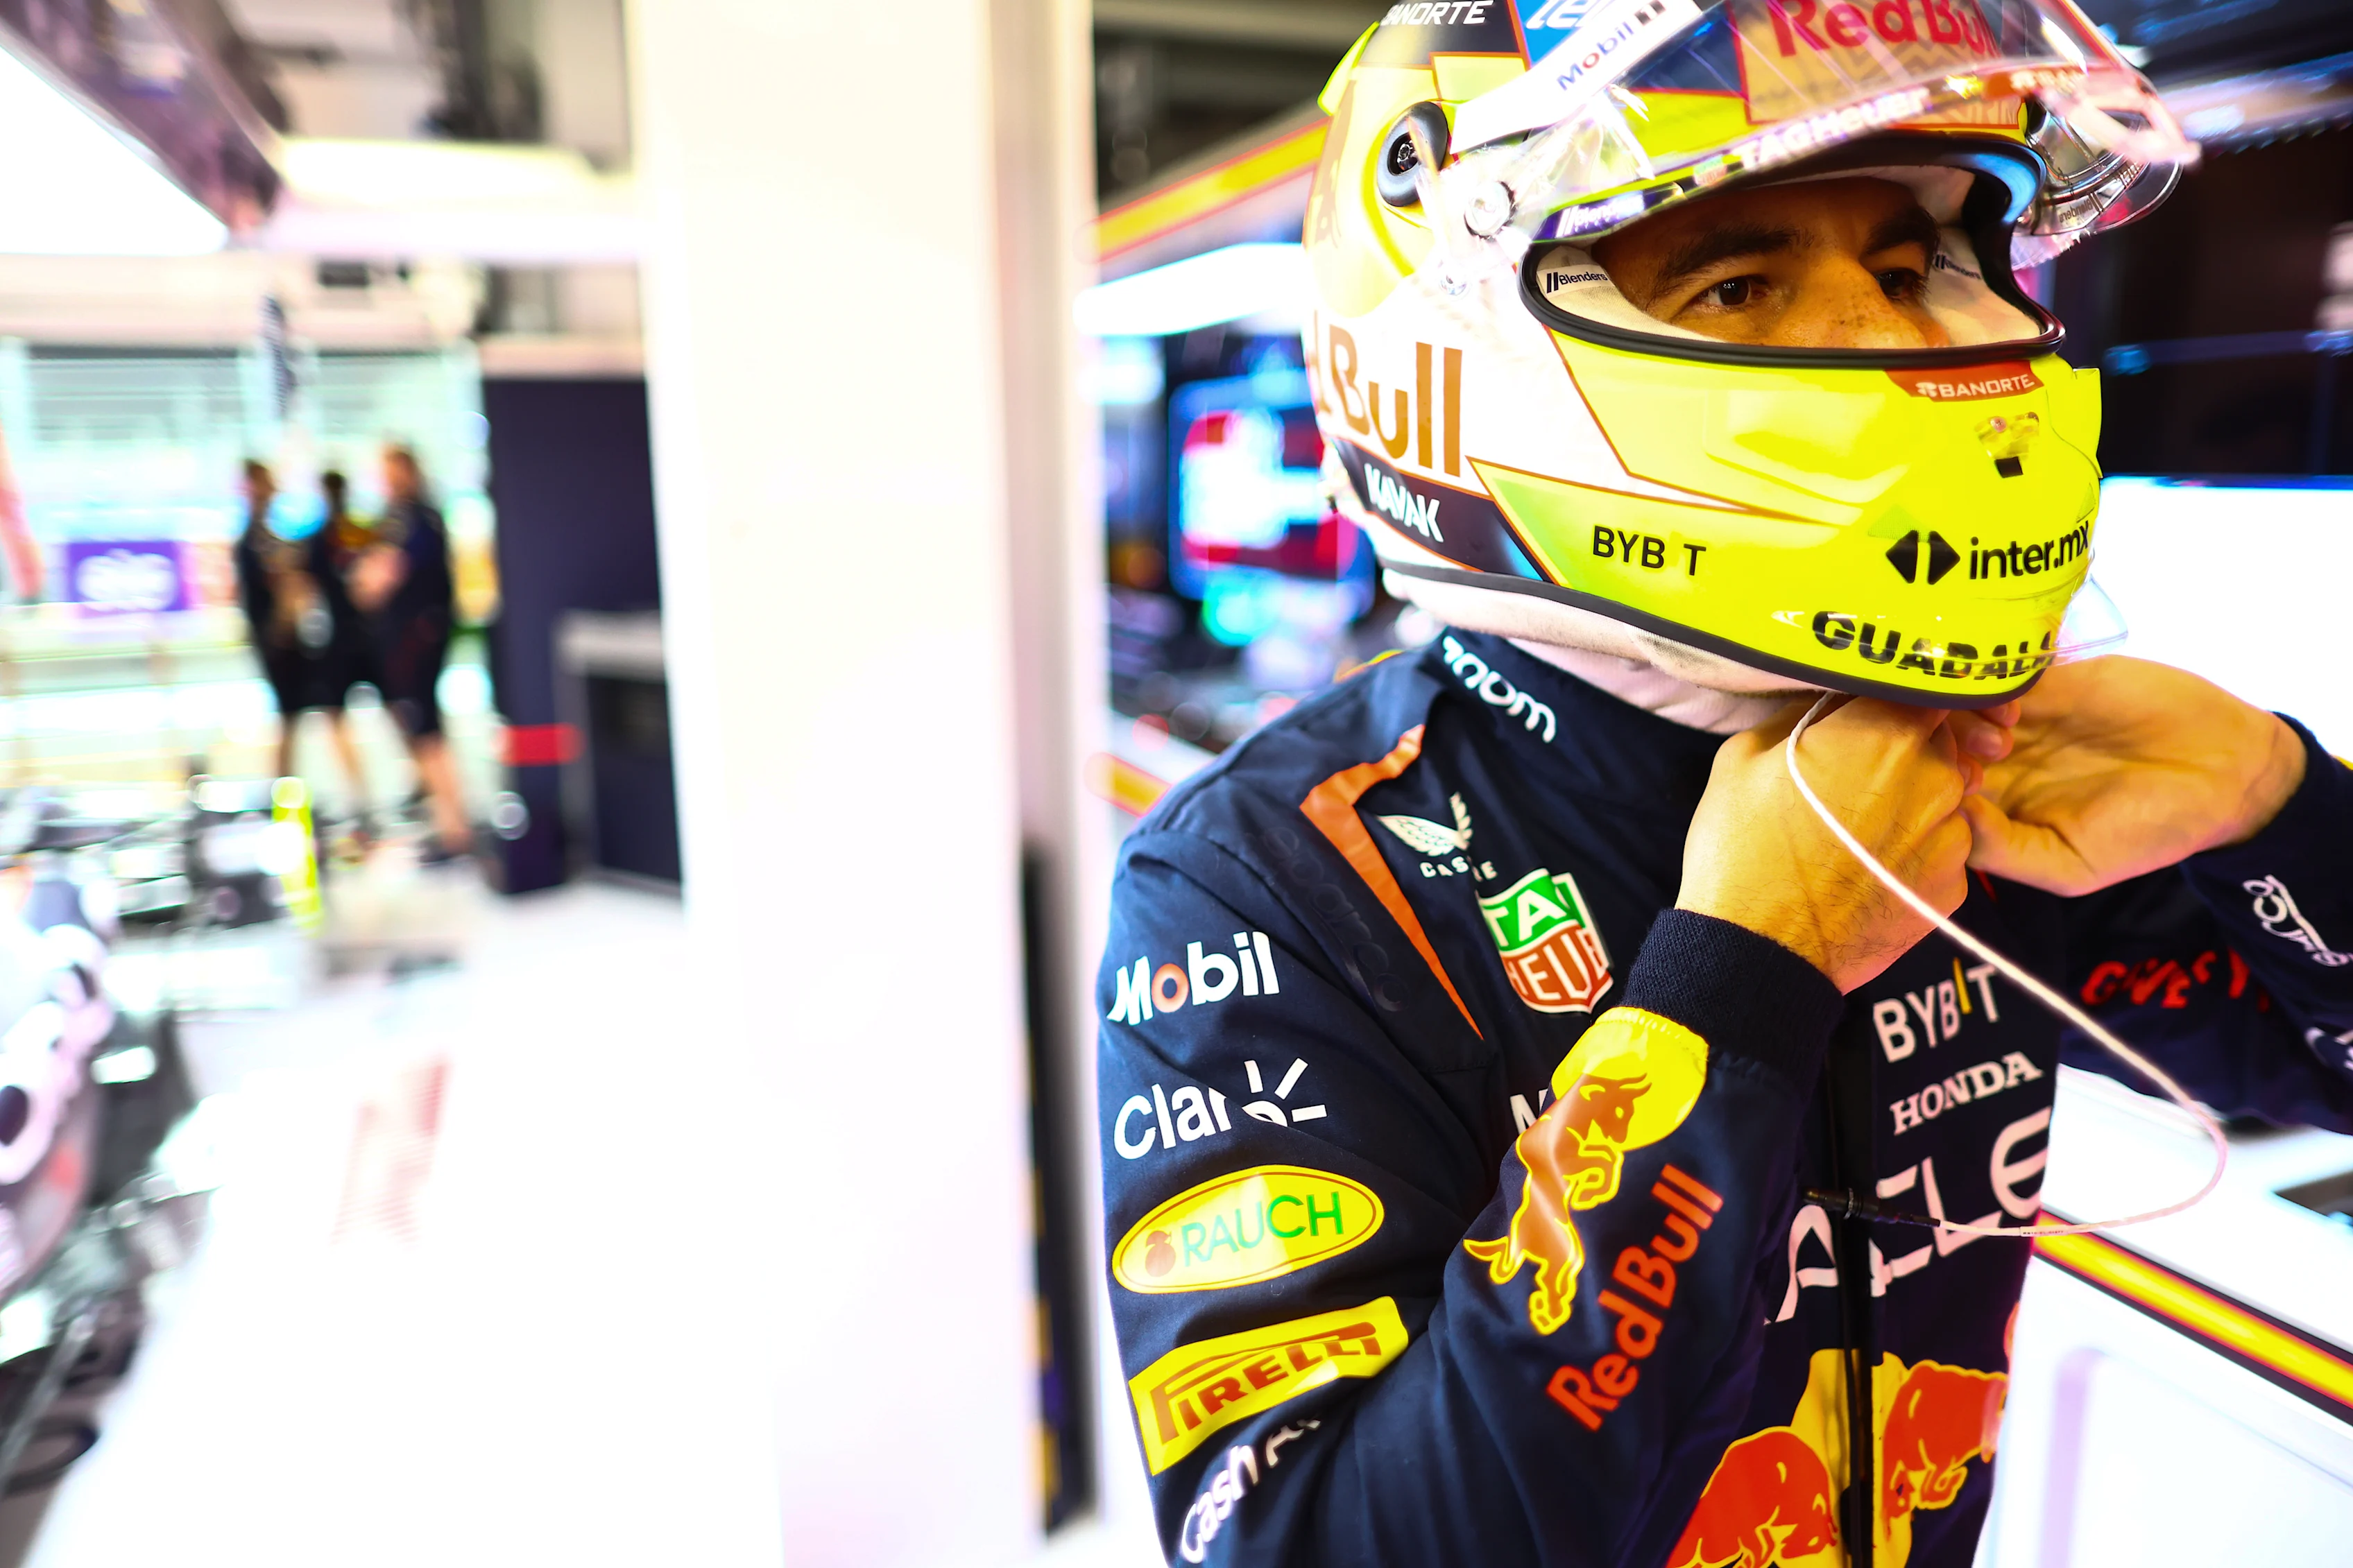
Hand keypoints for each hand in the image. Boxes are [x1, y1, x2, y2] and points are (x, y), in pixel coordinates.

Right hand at [1679, 698, 1978, 992]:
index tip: (1878, 710)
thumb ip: (1803, 716)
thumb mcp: (1745, 757)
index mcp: (1887, 730)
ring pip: (1948, 795)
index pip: (1924, 686)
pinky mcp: (1955, 885)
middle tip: (1856, 774)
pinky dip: (1917, 851)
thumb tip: (1831, 705)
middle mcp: (1936, 774)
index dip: (1901, 696)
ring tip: (1861, 827)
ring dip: (1916, 801)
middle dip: (1907, 751)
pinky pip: (1945, 848)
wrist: (1759, 950)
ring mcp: (1952, 834)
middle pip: (1941, 741)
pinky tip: (1871, 867)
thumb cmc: (1742, 846)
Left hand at [1958, 656, 2305, 896]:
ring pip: (1953, 705)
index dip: (1924, 792)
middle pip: (1928, 744)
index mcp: (1991, 806)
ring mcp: (2018, 716)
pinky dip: (1990, 685)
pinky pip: (1995, 672)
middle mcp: (1995, 760)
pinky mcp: (2047, 679)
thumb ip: (2001, 851)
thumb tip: (1946, 820)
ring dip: (1960, 719)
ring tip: (2004, 740)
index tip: (1955, 798)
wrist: (2222, 771)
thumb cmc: (2147, 831)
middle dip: (1933, 751)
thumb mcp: (2069, 866)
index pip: (1927, 793)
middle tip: (1975, 764)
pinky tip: (2016, 709)